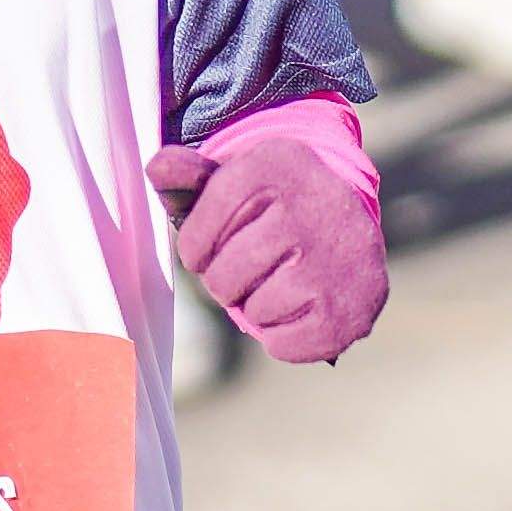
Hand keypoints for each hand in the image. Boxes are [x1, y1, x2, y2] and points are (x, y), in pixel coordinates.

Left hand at [148, 127, 384, 363]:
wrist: (350, 226)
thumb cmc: (273, 206)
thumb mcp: (235, 177)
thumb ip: (188, 176)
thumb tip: (158, 170)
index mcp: (278, 164)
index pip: (199, 230)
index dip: (195, 249)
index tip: (208, 246)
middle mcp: (314, 205)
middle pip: (225, 277)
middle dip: (225, 282)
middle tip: (246, 270)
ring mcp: (338, 260)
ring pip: (256, 312)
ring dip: (257, 308)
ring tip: (278, 284)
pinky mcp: (353, 310)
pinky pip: (283, 345)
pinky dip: (281, 339)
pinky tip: (299, 308)